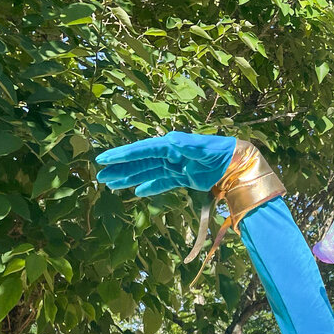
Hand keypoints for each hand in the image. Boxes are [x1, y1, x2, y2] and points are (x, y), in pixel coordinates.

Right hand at [95, 132, 236, 196]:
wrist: (232, 163)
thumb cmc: (216, 151)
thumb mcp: (198, 147)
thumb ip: (182, 146)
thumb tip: (168, 141)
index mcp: (168, 145)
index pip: (140, 150)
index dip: (121, 155)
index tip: (103, 159)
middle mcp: (167, 154)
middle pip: (138, 163)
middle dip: (120, 169)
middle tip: (100, 176)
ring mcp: (173, 166)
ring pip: (146, 173)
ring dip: (129, 178)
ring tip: (112, 184)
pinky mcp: (181, 177)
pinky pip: (161, 183)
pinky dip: (150, 187)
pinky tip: (137, 191)